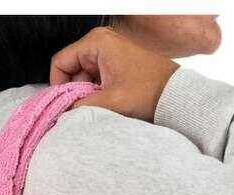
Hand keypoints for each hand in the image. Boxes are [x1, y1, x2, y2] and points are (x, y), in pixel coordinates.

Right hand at [50, 26, 177, 121]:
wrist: (175, 96)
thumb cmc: (149, 92)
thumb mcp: (111, 101)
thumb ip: (82, 106)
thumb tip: (64, 113)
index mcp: (96, 42)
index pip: (60, 62)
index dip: (58, 86)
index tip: (64, 106)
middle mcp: (101, 43)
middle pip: (72, 70)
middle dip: (74, 92)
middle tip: (84, 110)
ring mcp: (110, 53)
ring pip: (84, 77)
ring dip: (87, 94)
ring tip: (100, 108)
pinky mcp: (117, 64)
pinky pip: (97, 79)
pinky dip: (98, 93)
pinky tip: (107, 105)